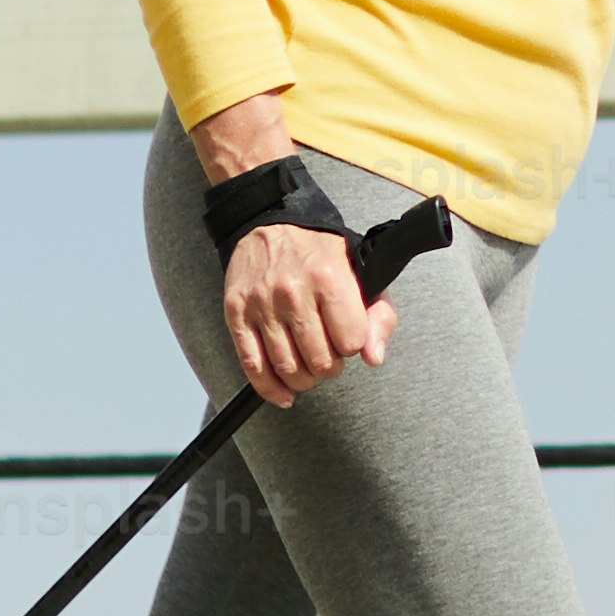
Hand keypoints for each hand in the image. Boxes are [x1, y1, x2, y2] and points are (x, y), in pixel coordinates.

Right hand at [192, 87, 395, 405]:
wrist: (269, 222)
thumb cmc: (320, 251)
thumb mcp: (360, 270)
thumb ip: (378, 314)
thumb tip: (373, 358)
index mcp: (328, 277)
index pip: (351, 341)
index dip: (354, 345)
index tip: (348, 337)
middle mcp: (292, 291)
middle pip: (320, 361)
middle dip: (330, 367)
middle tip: (330, 356)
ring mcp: (261, 304)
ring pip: (288, 369)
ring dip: (305, 379)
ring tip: (310, 369)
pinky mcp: (236, 314)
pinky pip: (252, 367)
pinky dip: (270, 389)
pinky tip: (284, 394)